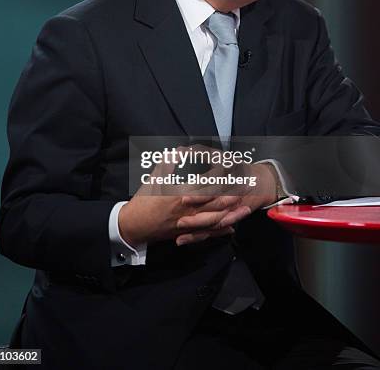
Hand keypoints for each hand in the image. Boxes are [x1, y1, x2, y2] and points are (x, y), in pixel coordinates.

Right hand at [119, 146, 251, 246]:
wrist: (135, 224)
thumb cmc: (144, 199)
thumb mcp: (156, 175)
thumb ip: (171, 161)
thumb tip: (184, 150)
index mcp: (181, 192)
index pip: (207, 182)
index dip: (221, 174)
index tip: (231, 166)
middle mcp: (189, 209)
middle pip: (217, 201)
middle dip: (233, 192)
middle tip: (247, 184)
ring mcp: (189, 223)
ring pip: (216, 218)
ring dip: (231, 212)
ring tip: (245, 205)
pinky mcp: (187, 232)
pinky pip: (208, 232)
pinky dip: (221, 230)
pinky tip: (232, 226)